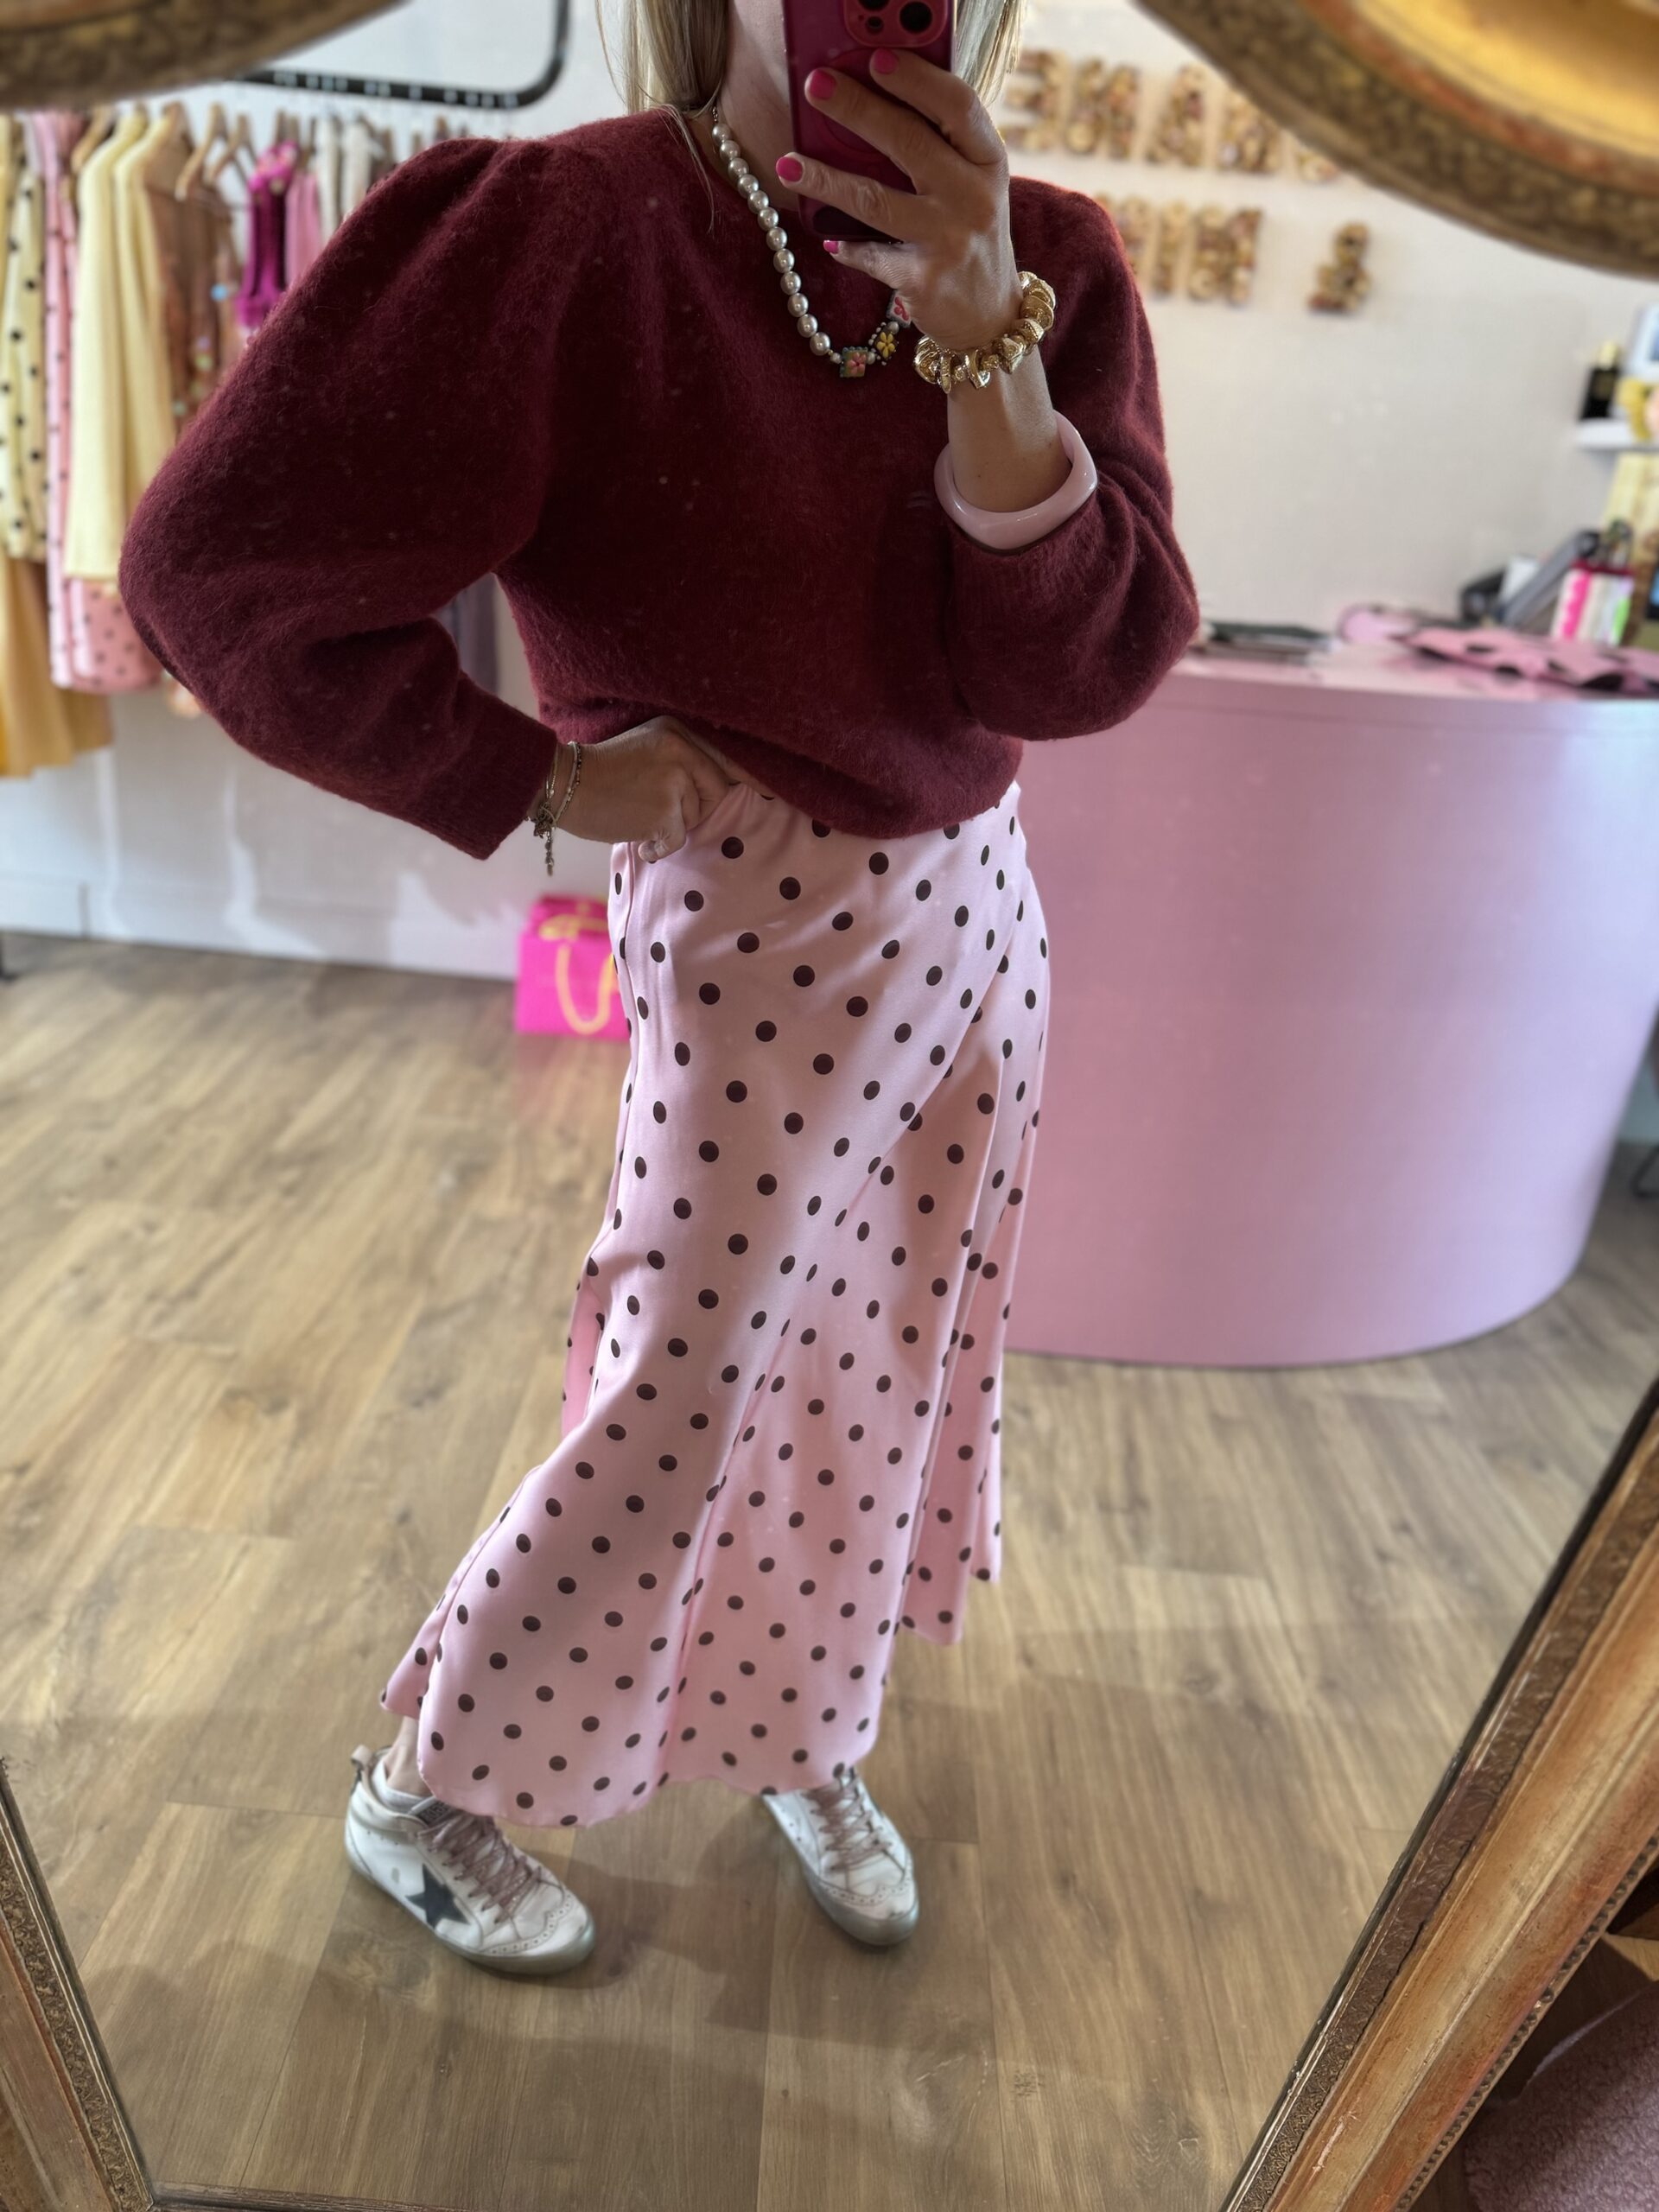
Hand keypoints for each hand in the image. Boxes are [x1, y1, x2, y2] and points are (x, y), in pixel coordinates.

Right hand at [546, 717, 761, 862]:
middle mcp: (682, 749)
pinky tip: (634, 833)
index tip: (776, 790)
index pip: (729, 756)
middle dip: (695, 809)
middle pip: (717, 791)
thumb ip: (685, 761)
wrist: (564, 785)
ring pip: (695, 818)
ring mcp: (675, 779)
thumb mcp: (649, 750)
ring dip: (671, 827)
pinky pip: (677, 839)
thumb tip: (730, 785)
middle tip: (656, 806)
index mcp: (679, 730)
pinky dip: (658, 846)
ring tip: (637, 813)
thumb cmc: (604, 775)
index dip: (754, 776)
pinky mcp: (665, 810)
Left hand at [781, 53, 1022, 353]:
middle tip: (817, 87)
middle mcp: (975, 196)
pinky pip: (870, 255)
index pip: (957, 106)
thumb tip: (870, 103)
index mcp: (989, 160)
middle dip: (857, 110)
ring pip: (875, 201)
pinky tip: (828, 238)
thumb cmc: (971, 233)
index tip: (877, 59)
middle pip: (909, 142)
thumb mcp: (973, 183)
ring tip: (788, 164)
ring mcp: (950, 239)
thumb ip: (940, 146)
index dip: (916, 79)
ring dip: (826, 180)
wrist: (990, 314)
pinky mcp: (924, 279)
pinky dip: (846, 246)